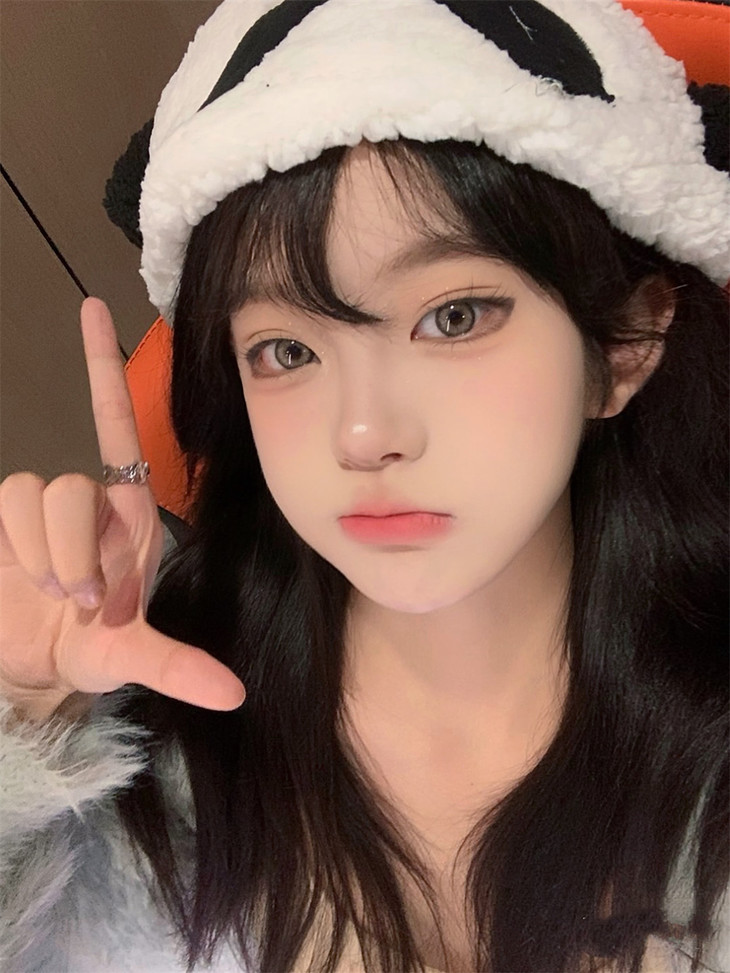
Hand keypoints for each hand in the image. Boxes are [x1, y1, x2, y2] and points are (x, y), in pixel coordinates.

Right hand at [0, 298, 245, 721]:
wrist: (36, 669)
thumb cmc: (91, 648)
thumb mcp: (135, 656)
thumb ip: (180, 668)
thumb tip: (235, 694)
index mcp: (125, 510)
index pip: (114, 426)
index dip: (100, 368)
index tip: (90, 308)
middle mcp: (83, 501)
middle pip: (71, 488)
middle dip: (76, 552)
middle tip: (85, 599)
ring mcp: (35, 515)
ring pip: (33, 495)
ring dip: (45, 554)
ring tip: (57, 595)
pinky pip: (4, 509)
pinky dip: (17, 548)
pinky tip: (23, 580)